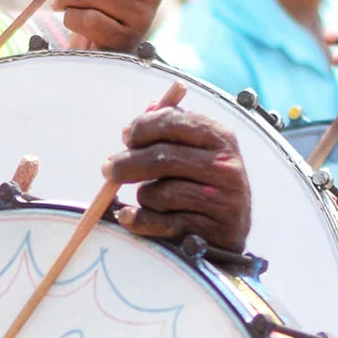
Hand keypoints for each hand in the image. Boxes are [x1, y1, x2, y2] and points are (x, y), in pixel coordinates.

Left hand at [107, 88, 250, 250]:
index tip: (126, 137)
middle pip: (162, 158)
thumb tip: (149, 106)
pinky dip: (139, 220)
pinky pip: (161, 223)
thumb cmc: (204, 183)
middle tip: (108, 170)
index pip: (173, 122)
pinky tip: (129, 216)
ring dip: (143, 196)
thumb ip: (175, 128)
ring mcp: (220, 201)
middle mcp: (225, 167)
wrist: (230, 230)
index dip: (142, 128)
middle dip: (126, 163)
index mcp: (220, 138)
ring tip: (148, 199)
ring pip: (160, 193)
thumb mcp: (198, 150)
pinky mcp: (209, 231)